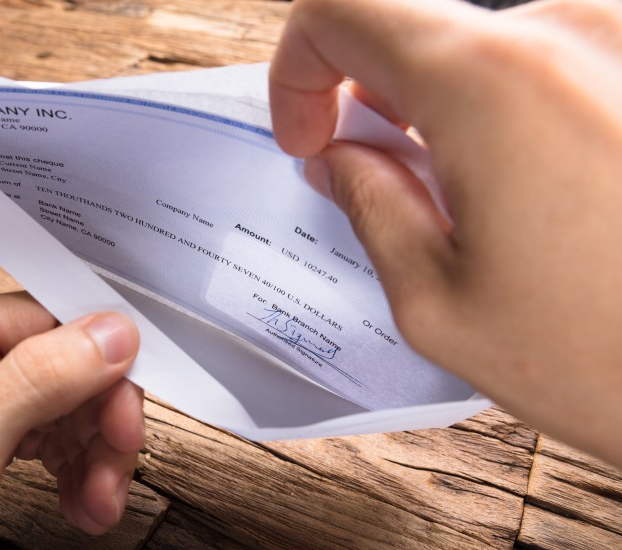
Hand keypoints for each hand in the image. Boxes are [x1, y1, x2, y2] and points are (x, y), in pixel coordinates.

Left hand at [0, 292, 143, 547]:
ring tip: (99, 502)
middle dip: (102, 424)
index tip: (127, 410)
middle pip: (75, 368)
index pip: (54, 320)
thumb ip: (36, 382)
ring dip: (99, 456)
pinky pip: (64, 440)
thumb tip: (111, 331)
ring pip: (77, 408)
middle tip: (116, 468)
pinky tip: (83, 502)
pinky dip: (84, 473)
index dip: (102, 363)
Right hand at [270, 0, 621, 466]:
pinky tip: (539, 196)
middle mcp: (568, 31)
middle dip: (374, 102)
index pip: (341, 7)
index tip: (310, 135)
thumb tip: (340, 156)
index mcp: (488, 82)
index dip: (297, 67)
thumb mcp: (437, 303)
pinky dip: (512, 114)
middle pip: (417, 30)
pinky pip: (552, 65)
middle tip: (384, 184)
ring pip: (486, 50)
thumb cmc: (613, 361)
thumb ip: (369, 204)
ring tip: (475, 206)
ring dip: (447, 112)